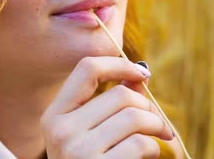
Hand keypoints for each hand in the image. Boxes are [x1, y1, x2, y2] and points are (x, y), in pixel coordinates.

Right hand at [41, 56, 173, 158]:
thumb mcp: (88, 134)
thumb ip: (110, 103)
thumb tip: (139, 74)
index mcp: (54, 116)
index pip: (86, 69)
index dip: (118, 64)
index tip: (141, 73)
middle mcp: (61, 131)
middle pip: (120, 95)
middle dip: (148, 106)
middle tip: (158, 122)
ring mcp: (77, 151)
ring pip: (134, 117)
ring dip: (156, 127)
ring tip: (159, 138)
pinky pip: (140, 144)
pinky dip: (154, 148)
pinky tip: (150, 155)